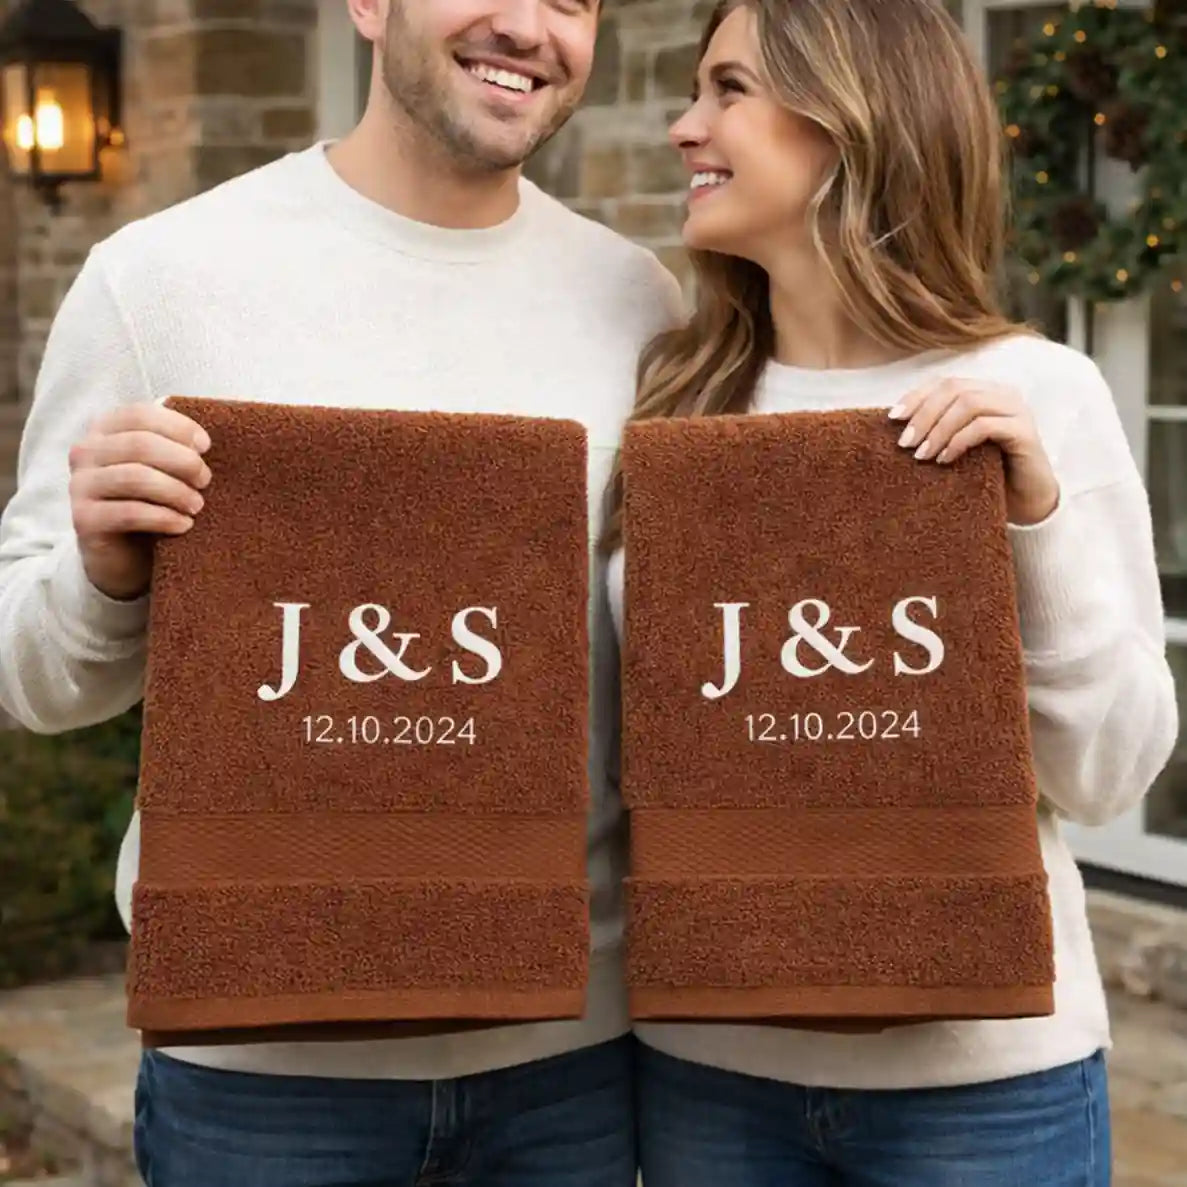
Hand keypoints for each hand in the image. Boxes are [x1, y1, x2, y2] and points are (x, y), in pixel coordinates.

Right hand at [68, 403, 211, 600]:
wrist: (126, 555)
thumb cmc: (152, 502)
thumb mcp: (163, 469)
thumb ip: (176, 447)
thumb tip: (205, 441)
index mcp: (105, 430)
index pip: (139, 414)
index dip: (178, 427)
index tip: (206, 446)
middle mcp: (86, 452)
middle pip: (139, 444)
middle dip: (182, 461)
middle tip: (206, 480)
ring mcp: (80, 486)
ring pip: (134, 477)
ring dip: (175, 491)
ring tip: (197, 506)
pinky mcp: (84, 520)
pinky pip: (129, 513)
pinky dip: (163, 517)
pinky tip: (183, 525)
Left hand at [888, 378, 1058, 525]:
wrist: (1026, 502)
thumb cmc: (985, 474)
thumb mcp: (955, 447)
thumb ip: (936, 429)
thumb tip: (894, 423)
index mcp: (984, 391)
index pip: (944, 382)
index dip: (916, 396)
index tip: (892, 418)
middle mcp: (1002, 394)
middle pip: (954, 389)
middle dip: (923, 415)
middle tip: (904, 443)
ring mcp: (1016, 410)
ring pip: (969, 403)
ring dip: (939, 429)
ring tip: (921, 455)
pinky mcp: (1025, 432)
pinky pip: (985, 426)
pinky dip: (959, 441)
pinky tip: (944, 460)